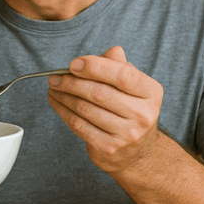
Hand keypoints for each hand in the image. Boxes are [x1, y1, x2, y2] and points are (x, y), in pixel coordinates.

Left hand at [46, 45, 163, 173]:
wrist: (136, 151)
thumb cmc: (129, 109)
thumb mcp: (132, 86)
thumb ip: (119, 66)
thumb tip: (110, 52)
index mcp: (151, 93)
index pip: (123, 75)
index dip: (95, 67)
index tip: (73, 64)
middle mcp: (143, 114)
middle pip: (99, 93)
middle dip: (71, 83)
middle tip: (54, 77)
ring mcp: (127, 134)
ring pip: (85, 109)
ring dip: (63, 96)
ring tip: (53, 88)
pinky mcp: (109, 148)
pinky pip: (79, 126)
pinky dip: (63, 111)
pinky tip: (56, 102)